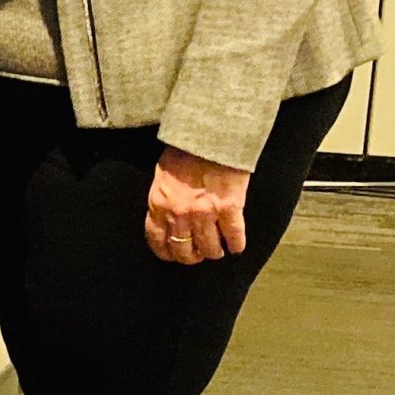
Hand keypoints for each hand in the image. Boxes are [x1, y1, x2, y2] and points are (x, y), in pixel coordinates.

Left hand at [145, 146, 249, 265]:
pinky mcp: (230, 208)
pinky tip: (237, 248)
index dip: (166, 253)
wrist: (208, 137)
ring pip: (210, 248)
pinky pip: (234, 236)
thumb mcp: (161, 178)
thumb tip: (165, 219)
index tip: (172, 255)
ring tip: (217, 251)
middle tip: (198, 255)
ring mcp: (206, 213)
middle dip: (191, 257)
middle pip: (184, 250)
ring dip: (214, 253)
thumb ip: (162, 201)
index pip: (157, 241)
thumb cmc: (183, 153)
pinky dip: (237, 245)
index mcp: (159, 205)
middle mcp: (180, 214)